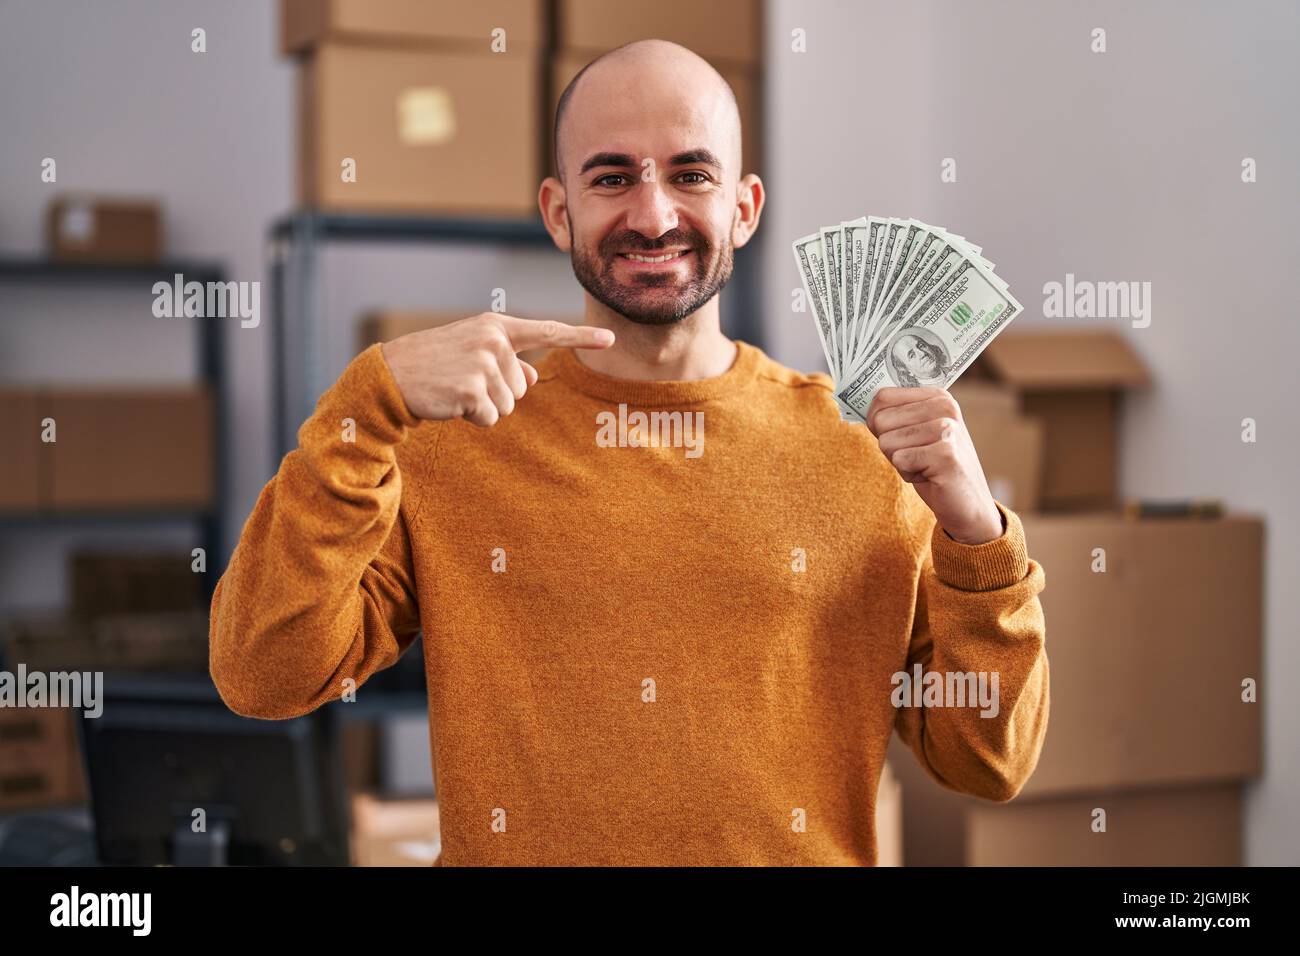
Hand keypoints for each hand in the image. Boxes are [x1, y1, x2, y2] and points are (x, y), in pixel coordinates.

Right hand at [380, 314, 614, 425]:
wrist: (389, 376)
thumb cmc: (434, 365)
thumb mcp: (472, 356)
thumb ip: (507, 363)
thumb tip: (532, 378)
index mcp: (496, 327)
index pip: (547, 331)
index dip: (581, 337)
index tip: (609, 339)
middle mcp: (493, 340)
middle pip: (522, 387)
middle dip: (495, 394)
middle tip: (461, 381)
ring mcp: (483, 363)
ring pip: (508, 406)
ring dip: (483, 407)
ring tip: (454, 389)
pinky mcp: (472, 388)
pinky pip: (491, 419)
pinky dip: (473, 419)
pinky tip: (450, 402)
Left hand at [865, 386, 1003, 544]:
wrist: (967, 504)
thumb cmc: (933, 468)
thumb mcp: (913, 435)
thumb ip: (891, 418)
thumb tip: (857, 404)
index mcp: (937, 396)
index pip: (882, 397)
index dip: (878, 422)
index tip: (901, 437)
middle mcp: (945, 406)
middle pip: (880, 421)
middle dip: (891, 447)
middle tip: (918, 456)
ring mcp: (948, 428)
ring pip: (887, 442)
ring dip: (901, 462)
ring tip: (926, 466)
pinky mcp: (946, 453)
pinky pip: (899, 460)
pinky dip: (909, 475)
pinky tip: (931, 476)